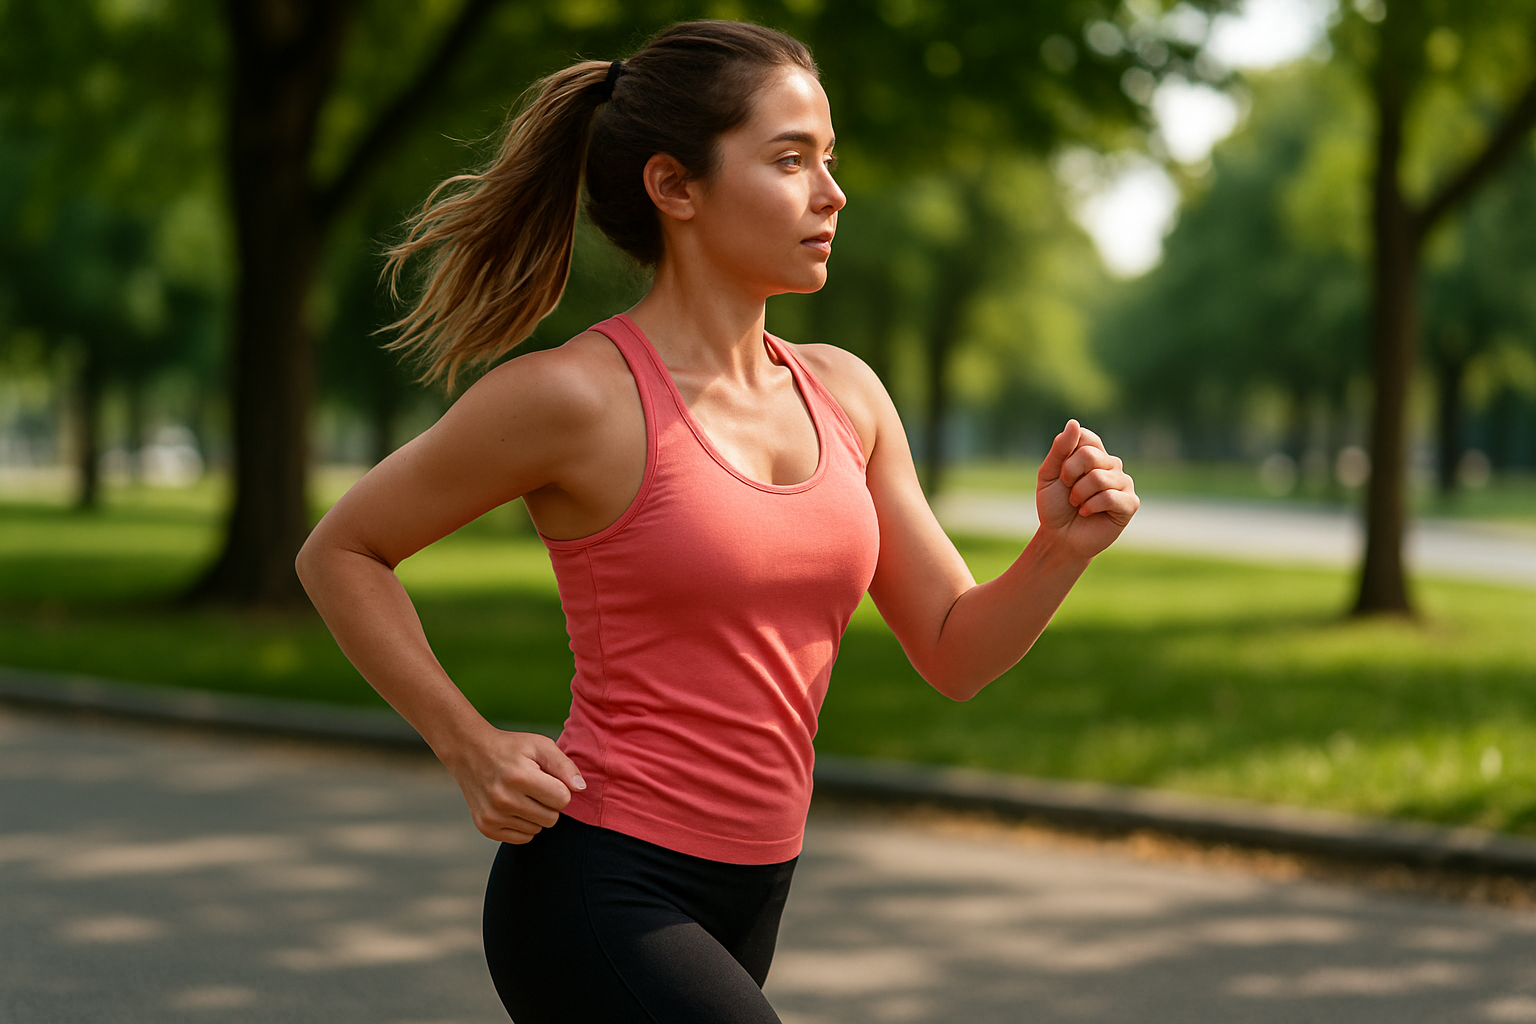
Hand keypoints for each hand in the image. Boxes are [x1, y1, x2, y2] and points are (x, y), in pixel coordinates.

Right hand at [444, 728, 585, 843]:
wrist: (470, 753)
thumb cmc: (512, 748)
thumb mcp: (540, 746)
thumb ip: (564, 765)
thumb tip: (581, 789)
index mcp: (520, 777)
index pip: (563, 799)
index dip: (560, 788)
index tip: (548, 778)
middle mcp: (504, 799)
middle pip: (551, 818)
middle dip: (550, 804)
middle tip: (535, 787)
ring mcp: (492, 816)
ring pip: (537, 830)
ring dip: (536, 814)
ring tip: (521, 794)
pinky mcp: (486, 827)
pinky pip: (522, 838)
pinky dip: (523, 825)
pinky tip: (512, 806)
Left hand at [1035, 419, 1138, 559]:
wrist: (1060, 537)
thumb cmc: (1055, 506)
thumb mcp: (1049, 474)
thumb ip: (1060, 449)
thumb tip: (1074, 422)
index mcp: (1094, 454)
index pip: (1085, 437)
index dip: (1067, 456)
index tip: (1062, 474)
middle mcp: (1112, 465)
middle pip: (1089, 456)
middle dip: (1070, 476)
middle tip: (1069, 492)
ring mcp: (1123, 483)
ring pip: (1098, 478)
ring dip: (1079, 495)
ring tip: (1078, 505)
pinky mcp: (1130, 503)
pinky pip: (1109, 496)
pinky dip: (1090, 507)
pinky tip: (1088, 513)